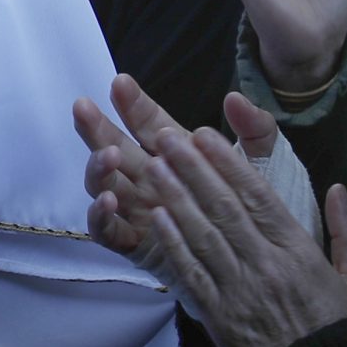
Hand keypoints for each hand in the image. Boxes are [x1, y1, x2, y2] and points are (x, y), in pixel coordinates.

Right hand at [76, 73, 280, 256]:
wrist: (261, 262)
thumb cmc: (255, 210)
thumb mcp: (262, 165)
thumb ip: (254, 130)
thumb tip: (235, 99)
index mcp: (175, 155)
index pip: (147, 123)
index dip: (132, 104)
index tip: (121, 83)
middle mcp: (149, 179)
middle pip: (114, 149)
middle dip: (97, 127)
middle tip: (84, 107)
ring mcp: (139, 211)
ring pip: (104, 186)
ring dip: (99, 169)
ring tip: (108, 155)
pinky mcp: (135, 244)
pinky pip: (108, 230)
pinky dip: (101, 215)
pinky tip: (108, 200)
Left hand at [143, 130, 346, 346]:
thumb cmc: (338, 332)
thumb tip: (337, 188)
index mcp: (300, 252)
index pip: (259, 197)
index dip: (229, 163)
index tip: (205, 134)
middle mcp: (266, 264)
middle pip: (223, 208)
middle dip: (192, 169)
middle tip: (165, 136)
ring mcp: (239, 290)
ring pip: (202, 234)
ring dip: (174, 197)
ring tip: (153, 165)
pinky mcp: (218, 315)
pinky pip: (192, 273)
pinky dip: (173, 243)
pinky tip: (155, 216)